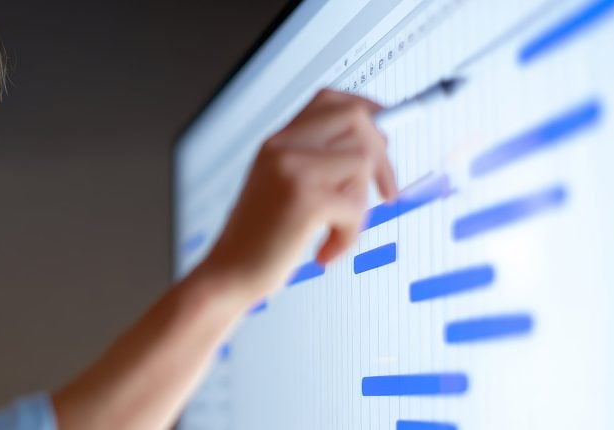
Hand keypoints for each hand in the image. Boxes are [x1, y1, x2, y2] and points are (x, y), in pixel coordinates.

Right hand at [200, 88, 397, 302]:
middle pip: (355, 119)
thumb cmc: (258, 240)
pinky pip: (356, 206)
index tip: (384, 137)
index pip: (329, 99)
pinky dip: (349, 236)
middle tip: (386, 191)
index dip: (367, 110)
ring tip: (339, 230)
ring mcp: (292, 169)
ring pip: (362, 163)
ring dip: (361, 206)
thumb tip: (372, 146)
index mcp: (277, 142)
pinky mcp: (305, 199)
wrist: (227, 274)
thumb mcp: (281, 188)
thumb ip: (316, 163)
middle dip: (382, 156)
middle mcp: (282, 147)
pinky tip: (326, 251)